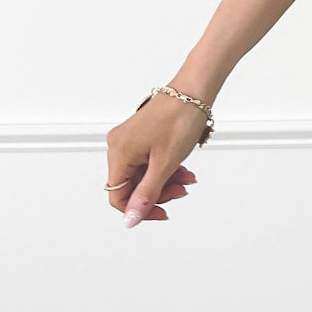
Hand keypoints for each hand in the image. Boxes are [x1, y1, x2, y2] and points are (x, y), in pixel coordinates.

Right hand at [105, 97, 206, 225]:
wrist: (193, 92)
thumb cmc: (179, 118)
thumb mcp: (165, 163)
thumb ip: (147, 194)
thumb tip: (130, 219)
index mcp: (119, 153)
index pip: (118, 196)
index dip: (139, 209)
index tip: (162, 212)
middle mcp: (119, 146)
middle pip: (132, 186)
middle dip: (159, 192)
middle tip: (180, 190)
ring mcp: (130, 140)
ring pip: (143, 175)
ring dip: (165, 181)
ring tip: (186, 178)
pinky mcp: (140, 136)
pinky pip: (148, 162)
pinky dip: (165, 168)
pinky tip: (182, 169)